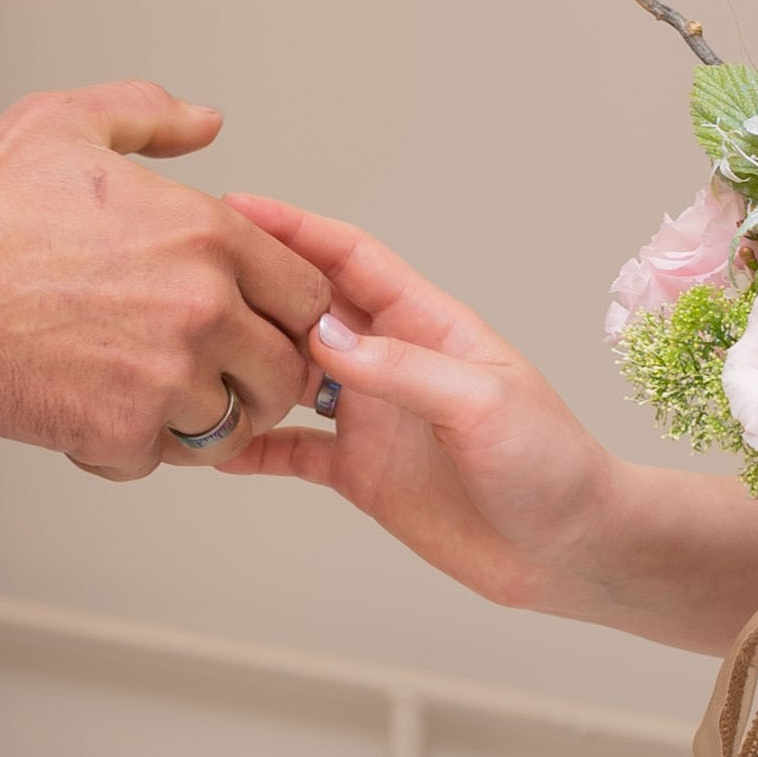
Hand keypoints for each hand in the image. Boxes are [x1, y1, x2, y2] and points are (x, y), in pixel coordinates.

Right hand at [0, 83, 330, 478]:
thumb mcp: (64, 124)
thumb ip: (150, 115)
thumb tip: (207, 122)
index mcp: (205, 233)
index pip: (306, 293)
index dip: (291, 315)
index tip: (262, 325)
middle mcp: (202, 308)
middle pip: (283, 372)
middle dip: (260, 380)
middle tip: (224, 379)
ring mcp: (166, 378)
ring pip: (229, 427)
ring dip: (199, 422)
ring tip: (158, 403)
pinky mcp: (122, 433)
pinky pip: (160, 460)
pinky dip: (133, 449)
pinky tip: (96, 416)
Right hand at [218, 195, 610, 607]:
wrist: (568, 548)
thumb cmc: (550, 464)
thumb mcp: (482, 402)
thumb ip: (402, 369)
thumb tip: (322, 338)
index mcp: (429, 325)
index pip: (352, 260)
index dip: (297, 230)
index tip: (240, 208)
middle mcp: (392, 363)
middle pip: (308, 312)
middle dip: (254, 290)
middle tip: (193, 277)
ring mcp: (373, 417)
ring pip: (289, 379)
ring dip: (245, 369)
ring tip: (189, 360)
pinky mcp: (361, 473)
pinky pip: (292, 451)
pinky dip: (252, 448)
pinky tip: (208, 447)